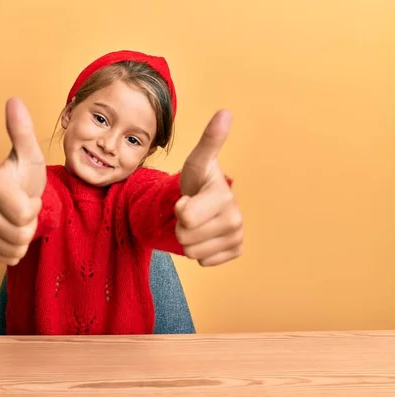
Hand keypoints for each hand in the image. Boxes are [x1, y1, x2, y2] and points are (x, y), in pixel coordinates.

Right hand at [0, 97, 45, 265]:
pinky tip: (9, 231)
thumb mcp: (30, 155)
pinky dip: (14, 249)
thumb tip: (14, 100)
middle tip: (23, 208)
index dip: (34, 207)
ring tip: (17, 219)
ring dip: (24, 237)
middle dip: (30, 224)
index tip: (27, 194)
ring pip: (14, 248)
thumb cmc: (25, 176)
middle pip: (20, 234)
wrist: (15, 197)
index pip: (25, 215)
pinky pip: (5, 258)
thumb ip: (22, 131)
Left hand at [175, 109, 243, 265]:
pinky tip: (206, 235)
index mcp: (222, 196)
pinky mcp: (236, 251)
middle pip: (185, 237)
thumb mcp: (197, 162)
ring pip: (192, 252)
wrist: (206, 202)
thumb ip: (209, 140)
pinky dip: (200, 252)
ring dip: (189, 239)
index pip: (185, 216)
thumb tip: (225, 112)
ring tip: (198, 223)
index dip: (179, 209)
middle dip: (181, 226)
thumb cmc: (198, 181)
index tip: (187, 199)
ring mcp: (237, 236)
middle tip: (191, 212)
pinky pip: (203, 262)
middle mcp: (235, 217)